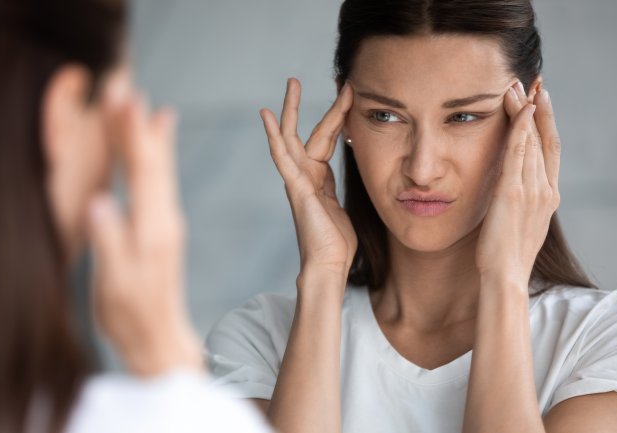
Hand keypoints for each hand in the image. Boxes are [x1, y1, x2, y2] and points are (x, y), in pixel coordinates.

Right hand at [88, 96, 200, 376]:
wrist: (159, 338)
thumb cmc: (131, 315)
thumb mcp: (115, 283)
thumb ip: (109, 242)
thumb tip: (99, 201)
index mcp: (152, 227)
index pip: (143, 172)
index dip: (133, 135)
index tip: (126, 100)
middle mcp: (165, 218)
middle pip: (154, 163)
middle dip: (139, 124)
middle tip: (127, 88)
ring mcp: (166, 222)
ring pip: (158, 170)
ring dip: (149, 136)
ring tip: (144, 104)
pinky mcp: (162, 227)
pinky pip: (157, 182)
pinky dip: (154, 157)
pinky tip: (155, 144)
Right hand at [260, 78, 355, 282]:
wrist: (328, 265)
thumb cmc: (336, 242)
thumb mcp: (343, 207)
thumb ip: (339, 188)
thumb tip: (349, 178)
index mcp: (318, 179)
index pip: (326, 139)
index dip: (336, 116)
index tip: (348, 94)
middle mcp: (305, 175)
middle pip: (306, 132)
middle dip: (305, 106)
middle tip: (297, 78)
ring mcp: (298, 181)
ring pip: (290, 138)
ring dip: (290, 110)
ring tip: (290, 84)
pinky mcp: (296, 187)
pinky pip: (283, 156)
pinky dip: (274, 135)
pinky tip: (267, 116)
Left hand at [476, 81, 560, 287]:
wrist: (505, 277)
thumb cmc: (505, 255)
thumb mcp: (517, 222)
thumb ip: (517, 200)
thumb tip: (506, 185)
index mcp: (548, 196)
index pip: (550, 150)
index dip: (546, 122)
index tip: (539, 99)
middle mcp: (545, 190)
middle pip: (543, 139)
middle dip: (536, 108)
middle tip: (529, 82)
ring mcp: (532, 191)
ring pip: (531, 141)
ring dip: (524, 111)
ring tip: (516, 86)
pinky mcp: (513, 193)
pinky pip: (518, 154)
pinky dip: (520, 129)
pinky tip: (519, 109)